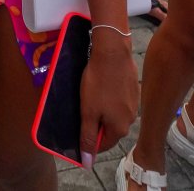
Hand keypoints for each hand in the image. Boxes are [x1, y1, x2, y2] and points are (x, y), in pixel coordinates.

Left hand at [79, 41, 137, 165]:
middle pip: (110, 128)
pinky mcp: (133, 89)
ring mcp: (134, 103)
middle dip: (96, 121)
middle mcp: (130, 119)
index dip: (90, 139)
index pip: (103, 144)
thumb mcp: (88, 112)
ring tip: (92, 94)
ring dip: (103, 108)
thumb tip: (88, 162)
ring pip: (114, 113)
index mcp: (119, 128)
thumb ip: (88, 137)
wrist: (112, 52)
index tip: (80, 127)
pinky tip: (102, 85)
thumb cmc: (98, 82)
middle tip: (83, 107)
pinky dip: (110, 96)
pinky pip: (119, 100)